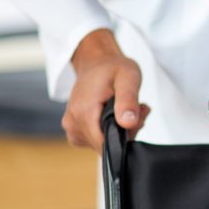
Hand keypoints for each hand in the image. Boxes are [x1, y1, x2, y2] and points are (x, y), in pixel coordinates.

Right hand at [61, 28, 149, 152]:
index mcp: (83, 111)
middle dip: (126, 132)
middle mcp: (73, 123)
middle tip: (137, 110)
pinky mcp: (75, 131)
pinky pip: (96, 140)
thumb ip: (128, 100)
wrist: (96, 62)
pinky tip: (117, 115)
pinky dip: (110, 131)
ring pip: (102, 144)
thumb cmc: (112, 68)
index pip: (105, 145)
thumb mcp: (128, 77)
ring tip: (127, 109)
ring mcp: (71, 128)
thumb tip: (128, 123)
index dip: (125, 137)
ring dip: (120, 131)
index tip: (136, 118)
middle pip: (105, 145)